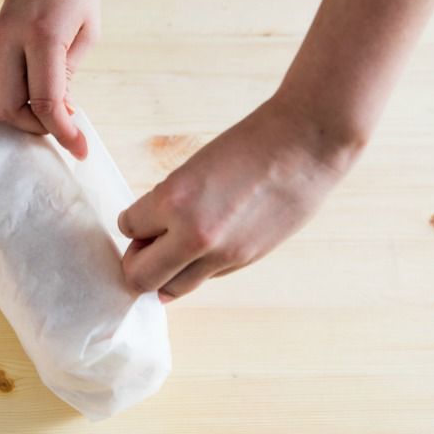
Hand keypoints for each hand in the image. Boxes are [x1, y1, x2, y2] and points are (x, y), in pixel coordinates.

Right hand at [0, 0, 98, 159]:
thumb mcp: (87, 29)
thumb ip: (69, 74)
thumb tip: (58, 111)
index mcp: (42, 36)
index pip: (46, 100)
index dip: (62, 131)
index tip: (79, 150)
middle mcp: (11, 40)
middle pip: (7, 106)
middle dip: (33, 125)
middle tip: (58, 121)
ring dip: (11, 113)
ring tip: (36, 108)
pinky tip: (15, 94)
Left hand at [117, 97, 356, 301]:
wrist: (307, 143)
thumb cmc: (250, 145)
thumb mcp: (193, 169)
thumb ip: (167, 206)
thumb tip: (146, 237)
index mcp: (173, 201)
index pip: (127, 228)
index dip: (133, 221)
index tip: (143, 216)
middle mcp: (193, 235)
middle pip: (139, 277)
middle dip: (137, 261)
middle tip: (147, 245)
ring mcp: (220, 254)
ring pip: (169, 289)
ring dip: (164, 273)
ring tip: (174, 249)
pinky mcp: (243, 262)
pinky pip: (202, 279)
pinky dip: (195, 269)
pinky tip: (206, 246)